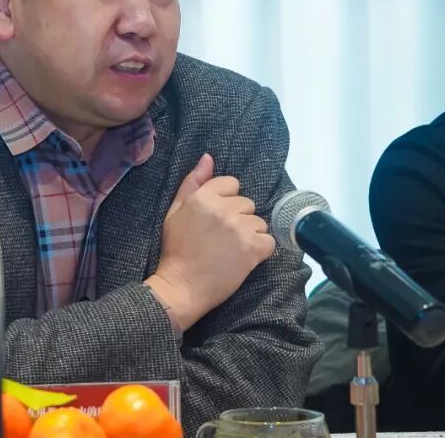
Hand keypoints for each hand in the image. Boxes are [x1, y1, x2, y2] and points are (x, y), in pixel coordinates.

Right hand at [146, 153, 274, 329]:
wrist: (181, 286)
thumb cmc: (176, 250)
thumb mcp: (175, 211)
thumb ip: (193, 183)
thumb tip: (208, 157)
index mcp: (203, 197)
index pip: (232, 184)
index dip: (226, 201)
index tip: (216, 219)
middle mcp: (223, 208)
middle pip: (247, 204)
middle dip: (238, 218)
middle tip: (222, 238)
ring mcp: (239, 228)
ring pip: (259, 222)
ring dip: (250, 235)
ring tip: (232, 250)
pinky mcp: (252, 248)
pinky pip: (269, 241)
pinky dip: (260, 251)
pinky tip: (244, 259)